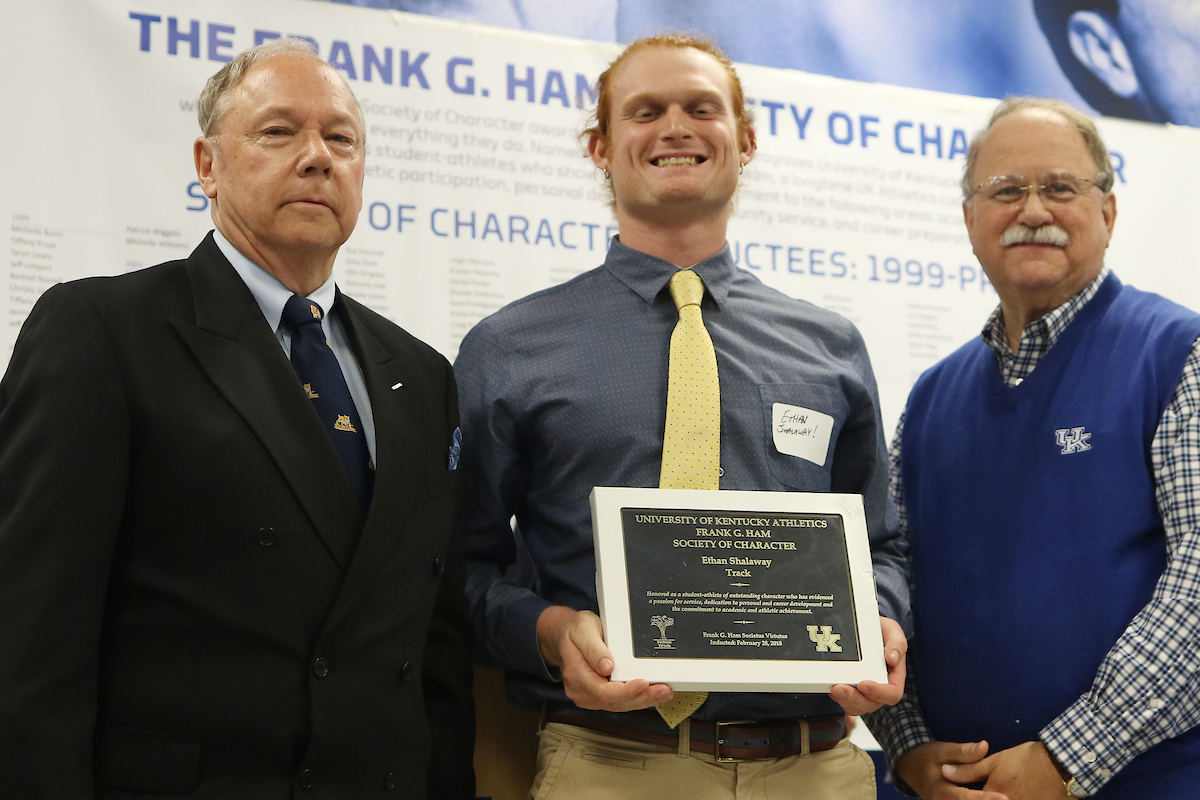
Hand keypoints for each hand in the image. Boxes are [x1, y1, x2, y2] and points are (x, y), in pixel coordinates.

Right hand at [536, 606, 671, 711]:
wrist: (565, 635)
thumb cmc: (575, 631)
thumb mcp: (583, 629)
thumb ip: (594, 648)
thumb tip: (607, 667)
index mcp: (576, 674)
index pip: (602, 692)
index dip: (625, 691)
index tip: (644, 684)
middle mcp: (581, 690)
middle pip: (614, 703)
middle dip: (641, 698)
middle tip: (663, 691)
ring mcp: (588, 695)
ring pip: (618, 705)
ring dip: (643, 700)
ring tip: (663, 693)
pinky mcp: (597, 696)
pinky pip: (618, 701)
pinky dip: (636, 698)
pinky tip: (652, 693)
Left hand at [829, 615, 906, 713]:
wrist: (863, 628)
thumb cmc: (880, 632)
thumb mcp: (892, 631)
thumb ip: (897, 643)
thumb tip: (893, 659)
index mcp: (894, 677)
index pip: (892, 694)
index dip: (879, 693)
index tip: (864, 684)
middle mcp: (879, 687)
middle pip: (871, 704)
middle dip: (854, 699)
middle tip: (840, 688)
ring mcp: (863, 690)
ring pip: (856, 706)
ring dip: (844, 700)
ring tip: (833, 688)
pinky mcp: (848, 688)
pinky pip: (843, 701)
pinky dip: (835, 697)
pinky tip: (829, 686)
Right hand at [896, 741, 1006, 799]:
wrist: (911, 768)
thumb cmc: (928, 758)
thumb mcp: (942, 751)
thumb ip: (964, 752)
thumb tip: (984, 747)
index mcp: (941, 792)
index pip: (966, 798)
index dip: (986, 799)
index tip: (1005, 798)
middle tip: (1011, 798)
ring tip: (1010, 797)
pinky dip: (983, 799)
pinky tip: (998, 797)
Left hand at [944, 740, 1064, 799]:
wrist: (1060, 764)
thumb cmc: (1026, 760)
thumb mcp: (995, 762)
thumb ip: (968, 771)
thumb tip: (944, 772)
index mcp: (992, 794)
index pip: (973, 799)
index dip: (969, 796)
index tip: (966, 793)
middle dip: (984, 797)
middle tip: (1000, 786)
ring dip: (998, 796)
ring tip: (1013, 787)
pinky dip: (1018, 798)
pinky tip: (1021, 793)